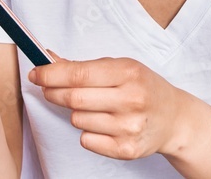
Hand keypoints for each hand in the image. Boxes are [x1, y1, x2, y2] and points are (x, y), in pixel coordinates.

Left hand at [27, 51, 191, 159]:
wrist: (174, 119)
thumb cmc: (144, 88)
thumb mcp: (122, 68)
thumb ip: (85, 66)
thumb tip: (49, 59)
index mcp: (129, 73)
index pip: (79, 73)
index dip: (51, 74)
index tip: (36, 73)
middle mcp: (131, 100)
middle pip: (73, 98)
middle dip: (53, 92)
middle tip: (48, 89)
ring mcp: (129, 127)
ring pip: (77, 119)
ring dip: (76, 112)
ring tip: (96, 107)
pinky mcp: (126, 150)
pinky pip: (86, 140)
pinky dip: (88, 132)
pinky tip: (105, 124)